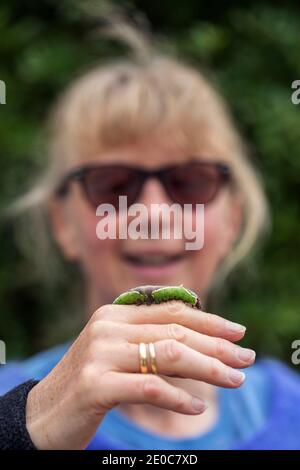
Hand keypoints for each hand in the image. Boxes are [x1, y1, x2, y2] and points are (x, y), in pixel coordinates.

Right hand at [26, 302, 254, 448]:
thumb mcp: (120, 355)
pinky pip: (148, 387)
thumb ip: (151, 340)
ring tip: (235, 380)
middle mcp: (107, 326)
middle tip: (246, 358)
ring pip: (168, 355)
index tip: (238, 332)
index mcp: (114, 313)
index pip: (171, 311)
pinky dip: (178, 397)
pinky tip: (197, 407)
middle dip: (217, 345)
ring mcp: (100, 354)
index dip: (209, 320)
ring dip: (208, 368)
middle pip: (175, 331)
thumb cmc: (90, 383)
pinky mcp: (94, 385)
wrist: (42, 415)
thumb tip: (201, 342)